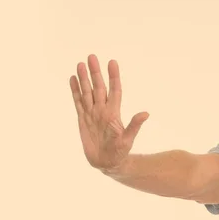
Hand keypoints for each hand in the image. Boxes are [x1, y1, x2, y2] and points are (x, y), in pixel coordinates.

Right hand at [69, 54, 148, 170]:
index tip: (112, 62)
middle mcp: (103, 109)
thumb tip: (146, 113)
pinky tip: (73, 79)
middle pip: (99, 87)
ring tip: (81, 64)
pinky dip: (75, 91)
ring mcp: (92, 113)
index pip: (114, 90)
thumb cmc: (120, 152)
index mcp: (114, 112)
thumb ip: (134, 125)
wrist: (107, 162)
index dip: (114, 77)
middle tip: (92, 56)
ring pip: (87, 92)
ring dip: (84, 78)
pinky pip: (78, 102)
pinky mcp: (83, 119)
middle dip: (95, 73)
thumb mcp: (128, 139)